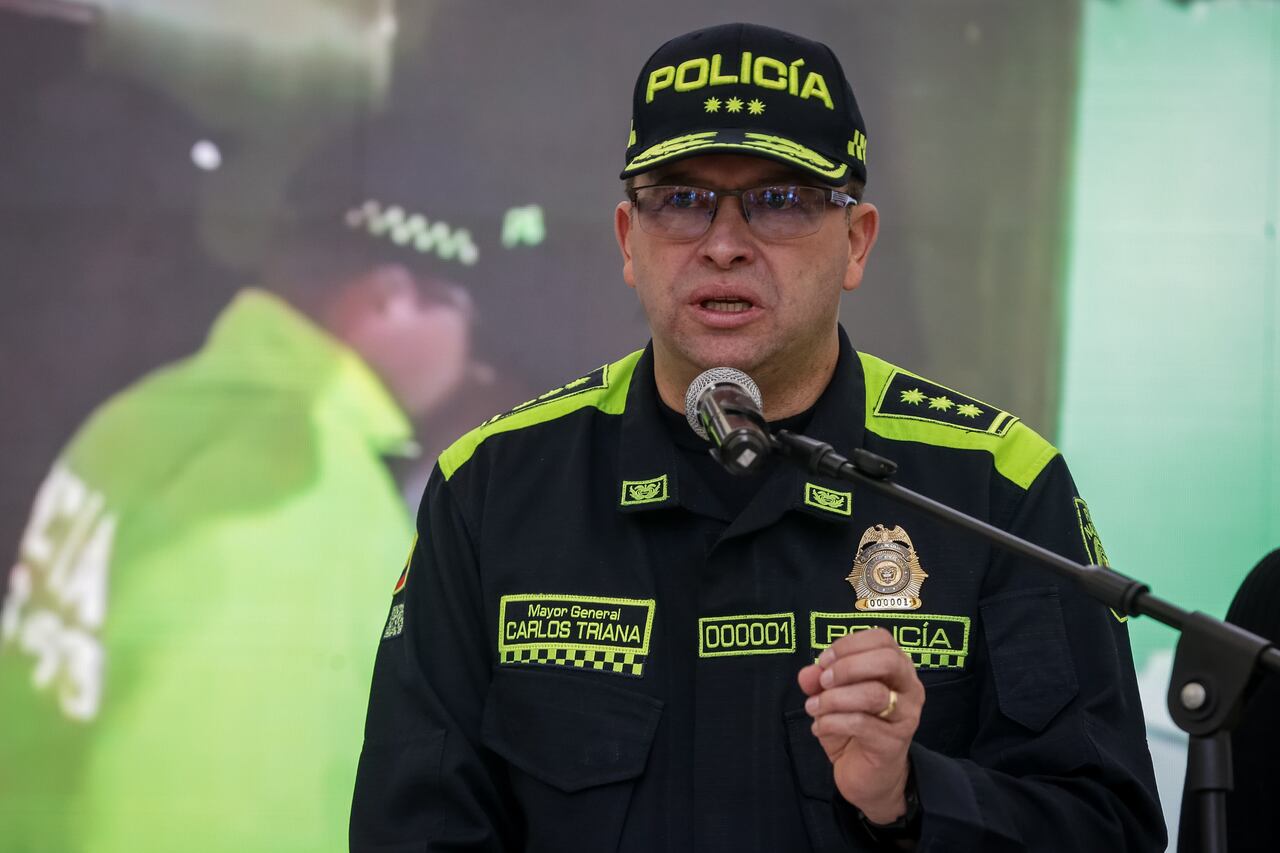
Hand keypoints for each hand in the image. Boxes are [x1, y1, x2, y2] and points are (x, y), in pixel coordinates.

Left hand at [797, 627, 923, 823]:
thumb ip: (819, 681)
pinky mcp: (893, 743)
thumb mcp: (831, 698)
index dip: (848, 644)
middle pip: (887, 659)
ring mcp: (905, 716)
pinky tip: (819, 728)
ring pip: (873, 694)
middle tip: (823, 682)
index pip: (882, 638)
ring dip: (834, 698)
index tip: (823, 661)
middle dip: (848, 666)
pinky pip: (861, 724)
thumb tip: (808, 673)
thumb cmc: (854, 728)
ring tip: (814, 707)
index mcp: (897, 668)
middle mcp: (909, 688)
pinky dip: (831, 722)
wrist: (868, 776)